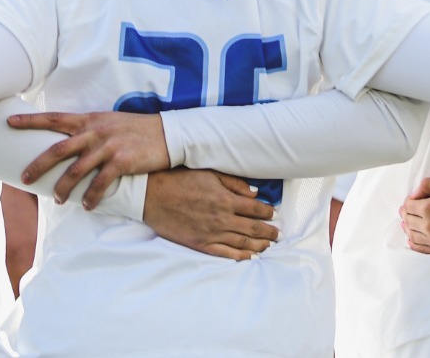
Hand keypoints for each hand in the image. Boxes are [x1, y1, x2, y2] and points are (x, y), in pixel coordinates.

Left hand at [9, 109, 169, 208]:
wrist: (166, 134)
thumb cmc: (135, 130)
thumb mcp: (109, 122)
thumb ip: (89, 129)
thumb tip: (67, 142)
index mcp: (89, 120)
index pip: (53, 118)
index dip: (30, 120)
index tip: (9, 122)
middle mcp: (95, 132)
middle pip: (58, 149)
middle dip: (38, 164)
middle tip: (24, 177)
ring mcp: (107, 147)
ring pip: (76, 170)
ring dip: (64, 188)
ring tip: (58, 200)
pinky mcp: (121, 162)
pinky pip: (100, 183)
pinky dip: (91, 197)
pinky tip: (87, 206)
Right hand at [142, 168, 278, 260]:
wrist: (152, 194)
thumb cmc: (180, 179)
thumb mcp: (209, 173)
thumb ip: (234, 183)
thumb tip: (255, 194)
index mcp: (226, 199)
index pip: (255, 209)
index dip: (268, 212)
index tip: (274, 214)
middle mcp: (222, 219)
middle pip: (253, 228)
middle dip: (268, 231)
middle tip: (278, 234)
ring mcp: (211, 234)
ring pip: (242, 242)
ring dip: (259, 245)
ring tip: (268, 246)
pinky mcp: (200, 244)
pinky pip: (225, 253)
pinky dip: (240, 256)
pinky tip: (249, 257)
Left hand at [401, 177, 429, 255]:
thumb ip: (428, 185)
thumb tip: (414, 195)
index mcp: (429, 208)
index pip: (408, 206)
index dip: (408, 202)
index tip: (411, 200)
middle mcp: (429, 226)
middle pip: (408, 220)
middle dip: (406, 214)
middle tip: (406, 211)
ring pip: (412, 235)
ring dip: (407, 228)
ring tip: (407, 224)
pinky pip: (422, 249)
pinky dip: (413, 244)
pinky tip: (411, 239)